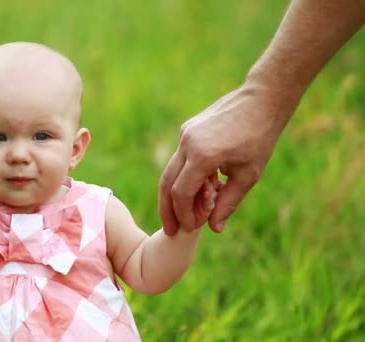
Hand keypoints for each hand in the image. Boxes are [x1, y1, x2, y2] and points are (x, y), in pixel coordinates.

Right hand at [159, 84, 293, 234]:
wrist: (261, 99)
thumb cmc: (259, 138)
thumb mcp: (248, 175)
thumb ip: (228, 203)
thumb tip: (213, 228)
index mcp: (203, 155)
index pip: (181, 193)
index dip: (183, 214)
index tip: (190, 228)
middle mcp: (187, 144)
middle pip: (166, 183)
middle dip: (167, 210)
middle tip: (170, 230)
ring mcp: (185, 134)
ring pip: (170, 171)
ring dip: (174, 195)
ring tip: (182, 214)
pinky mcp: (187, 129)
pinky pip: (180, 159)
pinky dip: (184, 177)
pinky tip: (198, 190)